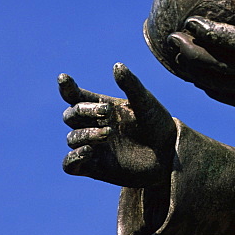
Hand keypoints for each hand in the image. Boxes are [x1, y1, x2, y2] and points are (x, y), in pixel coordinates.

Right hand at [59, 63, 176, 186]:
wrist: (170, 154)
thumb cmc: (158, 124)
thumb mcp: (146, 102)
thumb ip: (131, 85)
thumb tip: (117, 66)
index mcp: (103, 108)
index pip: (76, 97)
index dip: (67, 88)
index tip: (64, 78)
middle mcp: (94, 126)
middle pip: (71, 115)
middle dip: (83, 111)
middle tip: (106, 111)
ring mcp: (93, 147)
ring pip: (72, 138)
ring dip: (86, 134)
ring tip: (109, 133)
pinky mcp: (94, 168)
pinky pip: (70, 165)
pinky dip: (73, 158)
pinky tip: (88, 151)